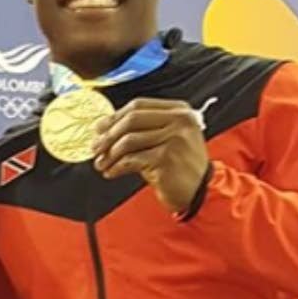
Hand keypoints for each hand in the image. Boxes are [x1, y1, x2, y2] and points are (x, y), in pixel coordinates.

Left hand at [91, 98, 207, 212]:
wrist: (201, 192)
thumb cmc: (180, 167)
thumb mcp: (167, 139)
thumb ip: (144, 128)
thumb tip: (104, 126)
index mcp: (180, 111)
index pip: (139, 105)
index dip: (115, 116)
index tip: (98, 128)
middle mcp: (180, 121)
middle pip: (132, 119)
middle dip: (108, 135)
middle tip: (95, 147)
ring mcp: (175, 139)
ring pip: (129, 140)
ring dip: (109, 154)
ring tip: (101, 164)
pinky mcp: (167, 159)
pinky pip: (131, 160)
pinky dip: (117, 167)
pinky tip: (111, 172)